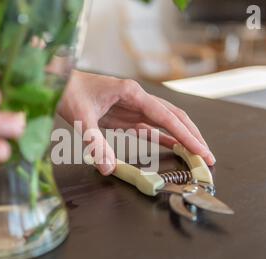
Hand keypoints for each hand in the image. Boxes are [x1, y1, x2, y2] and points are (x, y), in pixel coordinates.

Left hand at [58, 70, 214, 174]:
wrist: (59, 84)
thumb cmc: (69, 93)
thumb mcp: (81, 118)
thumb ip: (95, 143)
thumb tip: (108, 168)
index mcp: (132, 93)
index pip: (167, 117)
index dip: (186, 135)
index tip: (200, 150)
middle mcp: (138, 99)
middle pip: (174, 117)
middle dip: (192, 137)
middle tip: (207, 156)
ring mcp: (134, 108)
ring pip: (166, 123)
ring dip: (182, 138)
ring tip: (197, 155)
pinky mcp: (127, 117)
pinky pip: (151, 129)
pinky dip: (165, 139)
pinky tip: (176, 148)